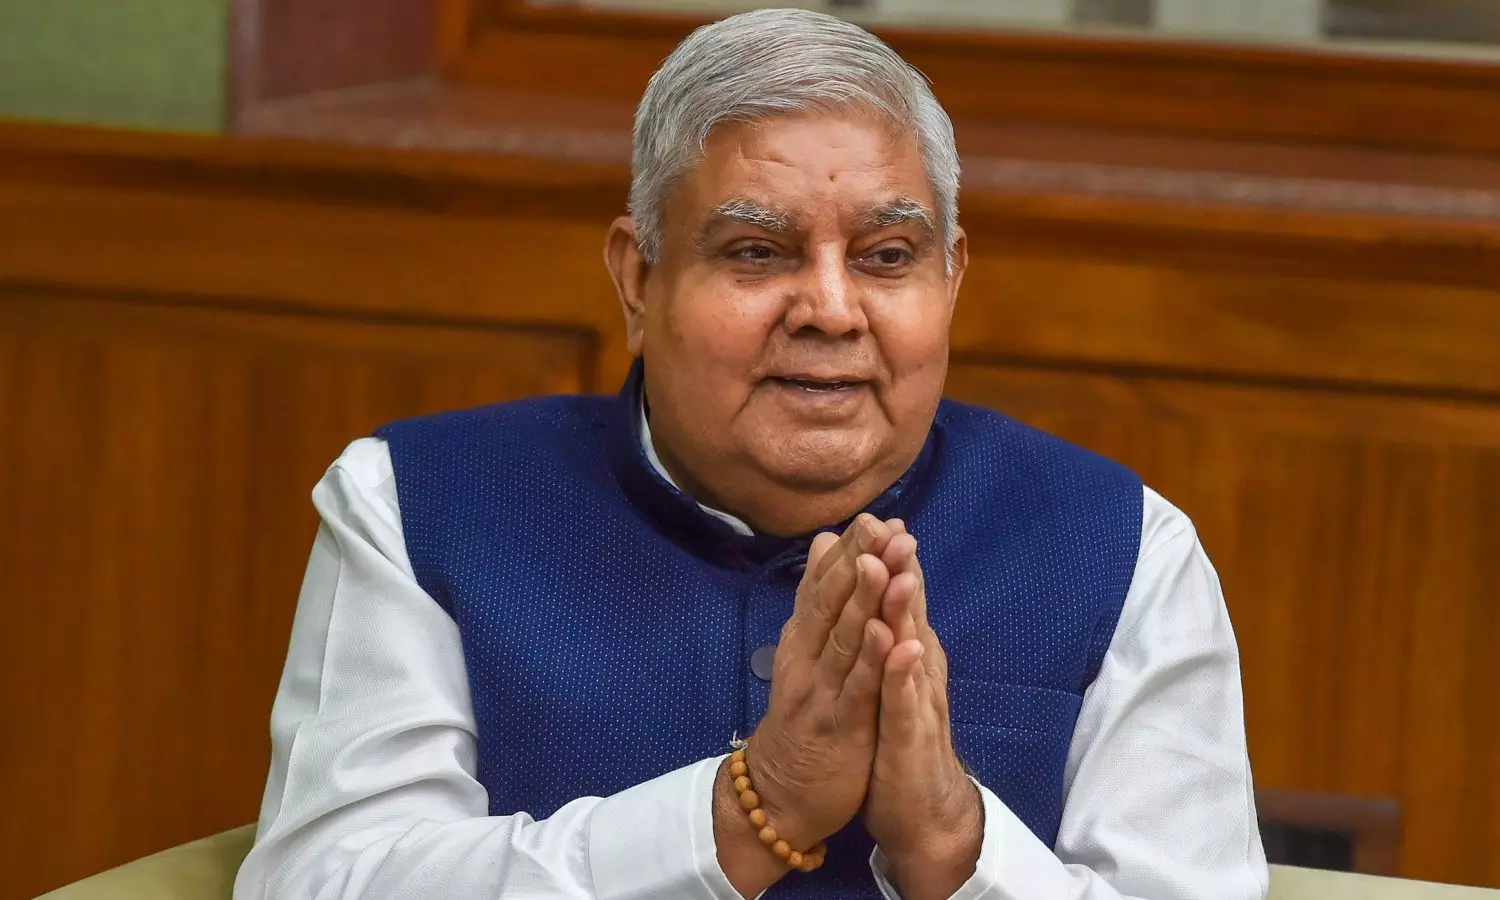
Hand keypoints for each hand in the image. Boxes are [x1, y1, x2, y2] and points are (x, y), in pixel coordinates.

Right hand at [714, 514, 897, 894]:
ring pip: (845, 640)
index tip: (877, 515)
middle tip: (885, 526)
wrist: (779, 793)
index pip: (825, 585)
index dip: (851, 551)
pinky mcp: (838, 725)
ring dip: (866, 601)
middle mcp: (808, 659)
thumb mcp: (804, 652)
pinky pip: (856, 690)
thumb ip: (815, 598)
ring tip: (885, 564)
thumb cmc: (801, 716)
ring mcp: (821, 691)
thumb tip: (826, 540)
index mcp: (804, 640)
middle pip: (833, 603)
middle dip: (861, 563)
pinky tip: (886, 634)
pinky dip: (871, 661)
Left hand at [863, 523, 983, 899]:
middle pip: (909, 611)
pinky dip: (904, 674)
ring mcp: (918, 702)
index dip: (887, 558)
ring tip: (899, 571)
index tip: (876, 516)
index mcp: (908, 653)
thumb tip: (876, 587)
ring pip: (912, 648)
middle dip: (901, 569)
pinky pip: (905, 702)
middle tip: (894, 525)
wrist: (924, 810)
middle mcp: (918, 670)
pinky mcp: (911, 737)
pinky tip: (905, 648)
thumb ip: (883, 631)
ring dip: (905, 611)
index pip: (897, 598)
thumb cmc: (901, 738)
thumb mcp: (887, 678)